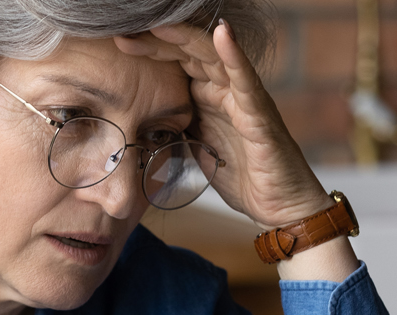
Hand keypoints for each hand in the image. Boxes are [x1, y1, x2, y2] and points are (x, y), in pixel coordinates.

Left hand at [115, 21, 329, 228]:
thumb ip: (176, 127)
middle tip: (124, 32)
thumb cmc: (243, 177)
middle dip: (157, 41)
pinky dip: (234, 55)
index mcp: (208, 98)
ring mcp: (244, 98)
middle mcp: (226, 91)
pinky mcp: (260, 114)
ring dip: (186, 39)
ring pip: (214, 57)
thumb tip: (141, 119)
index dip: (149, 51)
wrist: (280, 207)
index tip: (116, 45)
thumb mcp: (195, 148)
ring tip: (160, 24)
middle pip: (189, 54)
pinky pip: (246, 80)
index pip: (176, 63)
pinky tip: (222, 33)